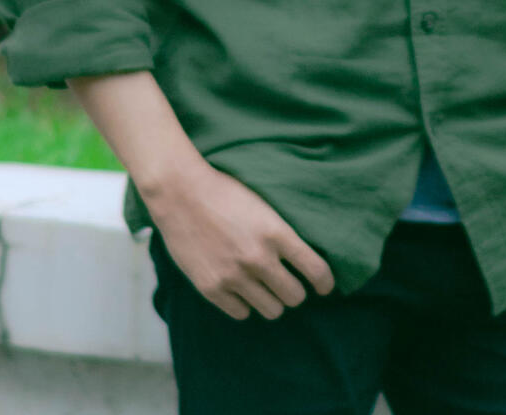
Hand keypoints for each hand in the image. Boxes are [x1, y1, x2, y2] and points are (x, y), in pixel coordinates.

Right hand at [150, 162, 335, 320]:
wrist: (180, 192)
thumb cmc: (223, 192)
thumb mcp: (262, 205)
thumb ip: (281, 233)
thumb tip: (302, 258)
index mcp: (275, 232)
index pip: (315, 270)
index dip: (325, 282)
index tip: (325, 286)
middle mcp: (258, 258)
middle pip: (295, 297)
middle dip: (295, 291)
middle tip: (288, 283)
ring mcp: (234, 276)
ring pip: (271, 310)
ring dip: (271, 300)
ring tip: (264, 288)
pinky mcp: (211, 288)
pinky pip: (241, 313)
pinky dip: (244, 304)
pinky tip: (241, 290)